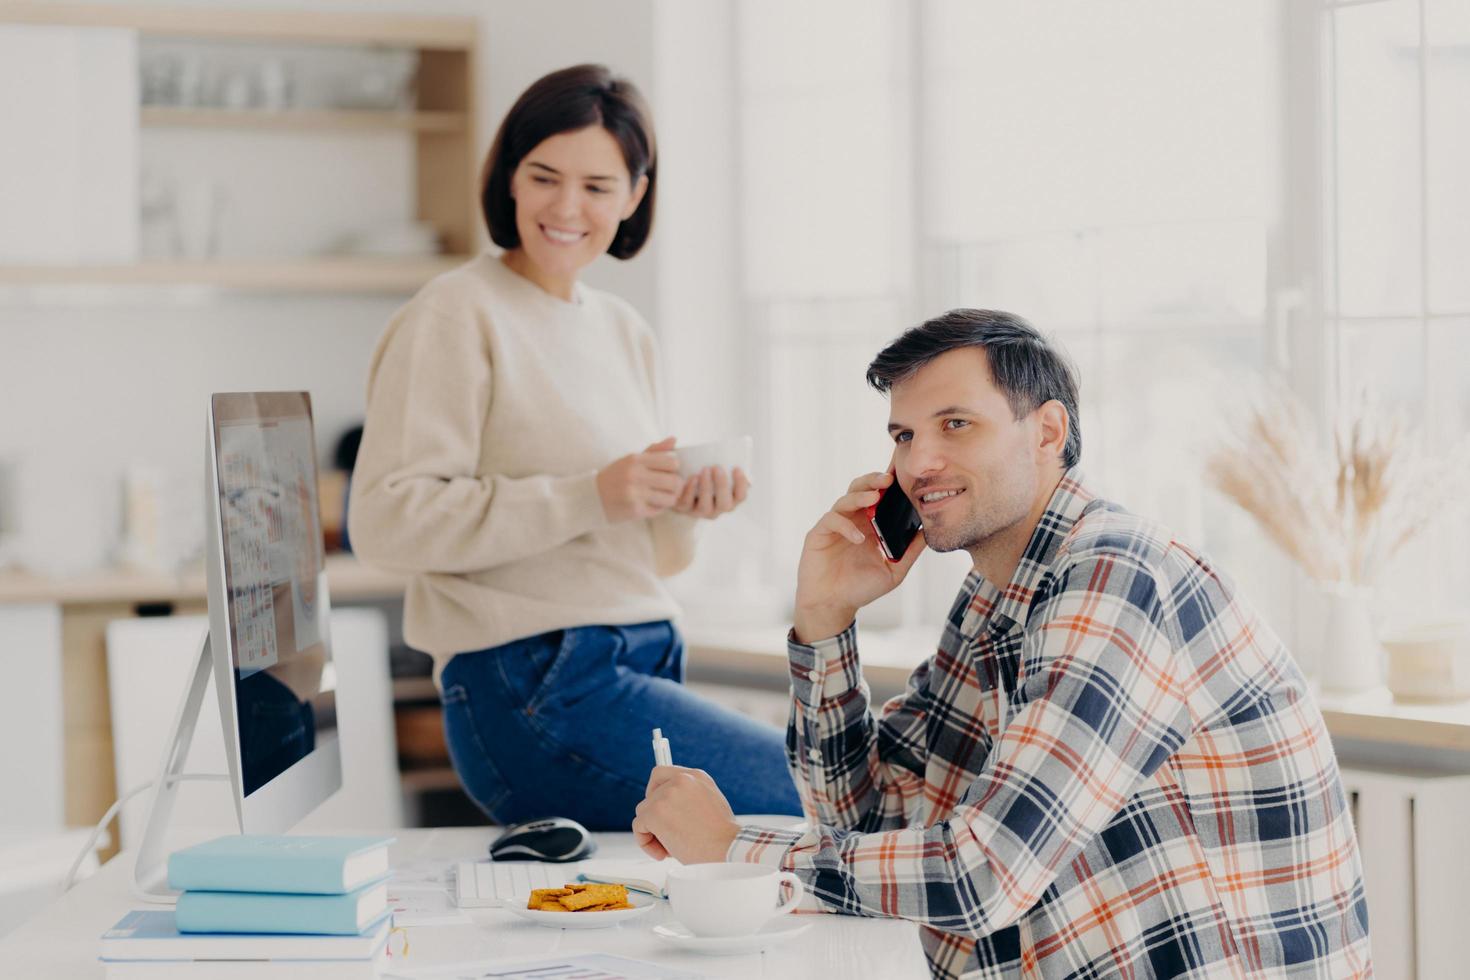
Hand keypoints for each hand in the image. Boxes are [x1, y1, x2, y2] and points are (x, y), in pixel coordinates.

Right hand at [596, 437, 683, 521]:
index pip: (672, 462)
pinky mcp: (635, 510)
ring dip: (669, 498)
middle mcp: (635, 476)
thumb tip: (674, 439)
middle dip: (676, 485)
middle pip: (674, 481)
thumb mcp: (631, 459)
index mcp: (635, 460)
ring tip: (662, 496)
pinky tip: (651, 504)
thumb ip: (654, 450)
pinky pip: (659, 510)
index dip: (674, 468)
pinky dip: (658, 508)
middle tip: (670, 487)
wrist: (591, 497)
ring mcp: (635, 494)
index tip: (668, 472)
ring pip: (670, 498)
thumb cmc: (615, 476)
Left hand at [631, 766, 740, 863]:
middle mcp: (680, 780)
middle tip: (668, 836)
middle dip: (656, 817)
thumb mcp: (712, 805)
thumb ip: (691, 798)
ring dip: (653, 832)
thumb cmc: (724, 836)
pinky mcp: (655, 812)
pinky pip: (639, 827)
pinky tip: (663, 854)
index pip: (661, 773)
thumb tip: (671, 809)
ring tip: (671, 849)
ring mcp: (666, 794)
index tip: (656, 806)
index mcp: (696, 776)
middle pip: (650, 796)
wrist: (727, 848)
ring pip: (643, 813)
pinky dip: (646, 843)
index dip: (655, 790)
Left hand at [671, 466, 749, 519]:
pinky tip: (692, 477)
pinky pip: (687, 503)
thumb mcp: (716, 471)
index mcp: (730, 499)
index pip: (740, 496)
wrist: (681, 486)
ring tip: (704, 469)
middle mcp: (717, 509)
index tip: (736, 468)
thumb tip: (737, 458)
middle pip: (725, 504)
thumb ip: (726, 465)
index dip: (741, 484)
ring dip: (706, 487)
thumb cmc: (704, 475)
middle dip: (722, 486)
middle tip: (717, 467)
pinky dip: (690, 490)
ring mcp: (700, 511)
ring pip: (705, 506)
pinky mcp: (684, 509)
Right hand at [793, 470, 925, 642]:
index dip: (887, 484)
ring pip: (845, 499)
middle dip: (873, 481)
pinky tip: (859, 537)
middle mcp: (852, 520)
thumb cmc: (860, 589)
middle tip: (888, 479)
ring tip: (874, 498)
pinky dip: (845, 526)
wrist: (833, 606)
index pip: (878, 496)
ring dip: (860, 496)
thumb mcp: (893, 571)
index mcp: (869, 524)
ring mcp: (834, 526)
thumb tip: (928, 533)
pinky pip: (831, 520)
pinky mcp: (818, 535)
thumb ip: (909, 552)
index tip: (902, 475)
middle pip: (860, 489)